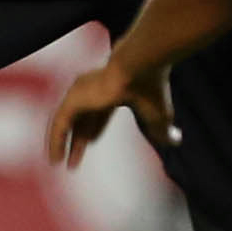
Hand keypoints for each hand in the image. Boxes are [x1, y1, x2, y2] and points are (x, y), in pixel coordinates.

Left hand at [48, 54, 175, 164]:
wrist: (140, 66)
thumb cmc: (153, 88)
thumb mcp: (159, 117)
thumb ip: (163, 131)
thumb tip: (176, 141)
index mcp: (112, 90)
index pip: (99, 114)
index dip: (94, 132)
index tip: (90, 146)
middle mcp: (93, 89)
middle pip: (81, 119)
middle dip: (78, 141)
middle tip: (73, 162)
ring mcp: (81, 91)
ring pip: (66, 121)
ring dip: (61, 143)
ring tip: (57, 164)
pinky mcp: (73, 97)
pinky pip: (59, 124)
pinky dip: (56, 141)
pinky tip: (55, 158)